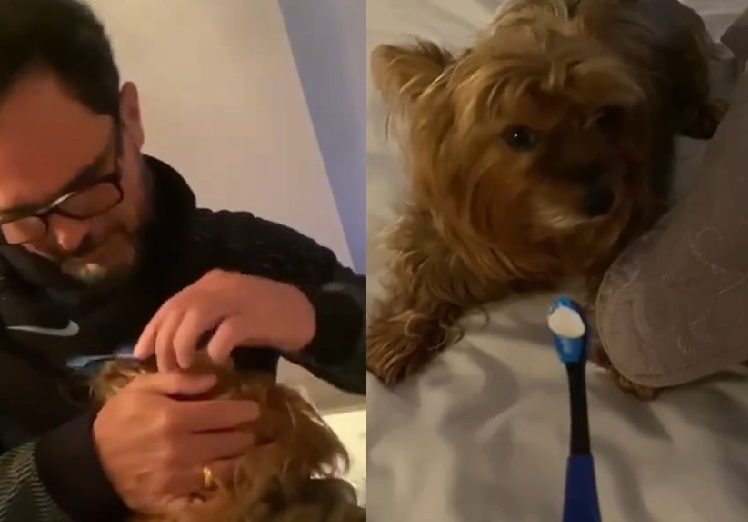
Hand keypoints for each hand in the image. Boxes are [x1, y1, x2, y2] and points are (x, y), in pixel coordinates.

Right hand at [93, 372, 257, 513]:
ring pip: (224, 469)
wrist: (90, 458)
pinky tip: (223, 477)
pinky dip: (218, 487)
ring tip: (241, 451)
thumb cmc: (119, 417)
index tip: (253, 409)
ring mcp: (177, 477)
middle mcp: (181, 449)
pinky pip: (204, 496)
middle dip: (244, 436)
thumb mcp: (142, 387)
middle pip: (230, 443)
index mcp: (175, 418)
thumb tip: (214, 379)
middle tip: (249, 430)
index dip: (244, 411)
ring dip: (237, 459)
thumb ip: (179, 380)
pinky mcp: (170, 498)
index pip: (224, 414)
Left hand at [133, 270, 315, 371]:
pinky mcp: (254, 316)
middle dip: (165, 342)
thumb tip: (170, 348)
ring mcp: (237, 299)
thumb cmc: (264, 317)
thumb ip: (202, 321)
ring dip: (183, 344)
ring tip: (185, 367)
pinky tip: (218, 363)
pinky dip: (215, 350)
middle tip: (166, 369)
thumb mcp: (228, 312)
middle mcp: (219, 286)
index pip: (170, 304)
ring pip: (195, 317)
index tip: (140, 353)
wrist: (305, 312)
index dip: (152, 330)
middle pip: (178, 311)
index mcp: (210, 283)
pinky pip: (225, 333)